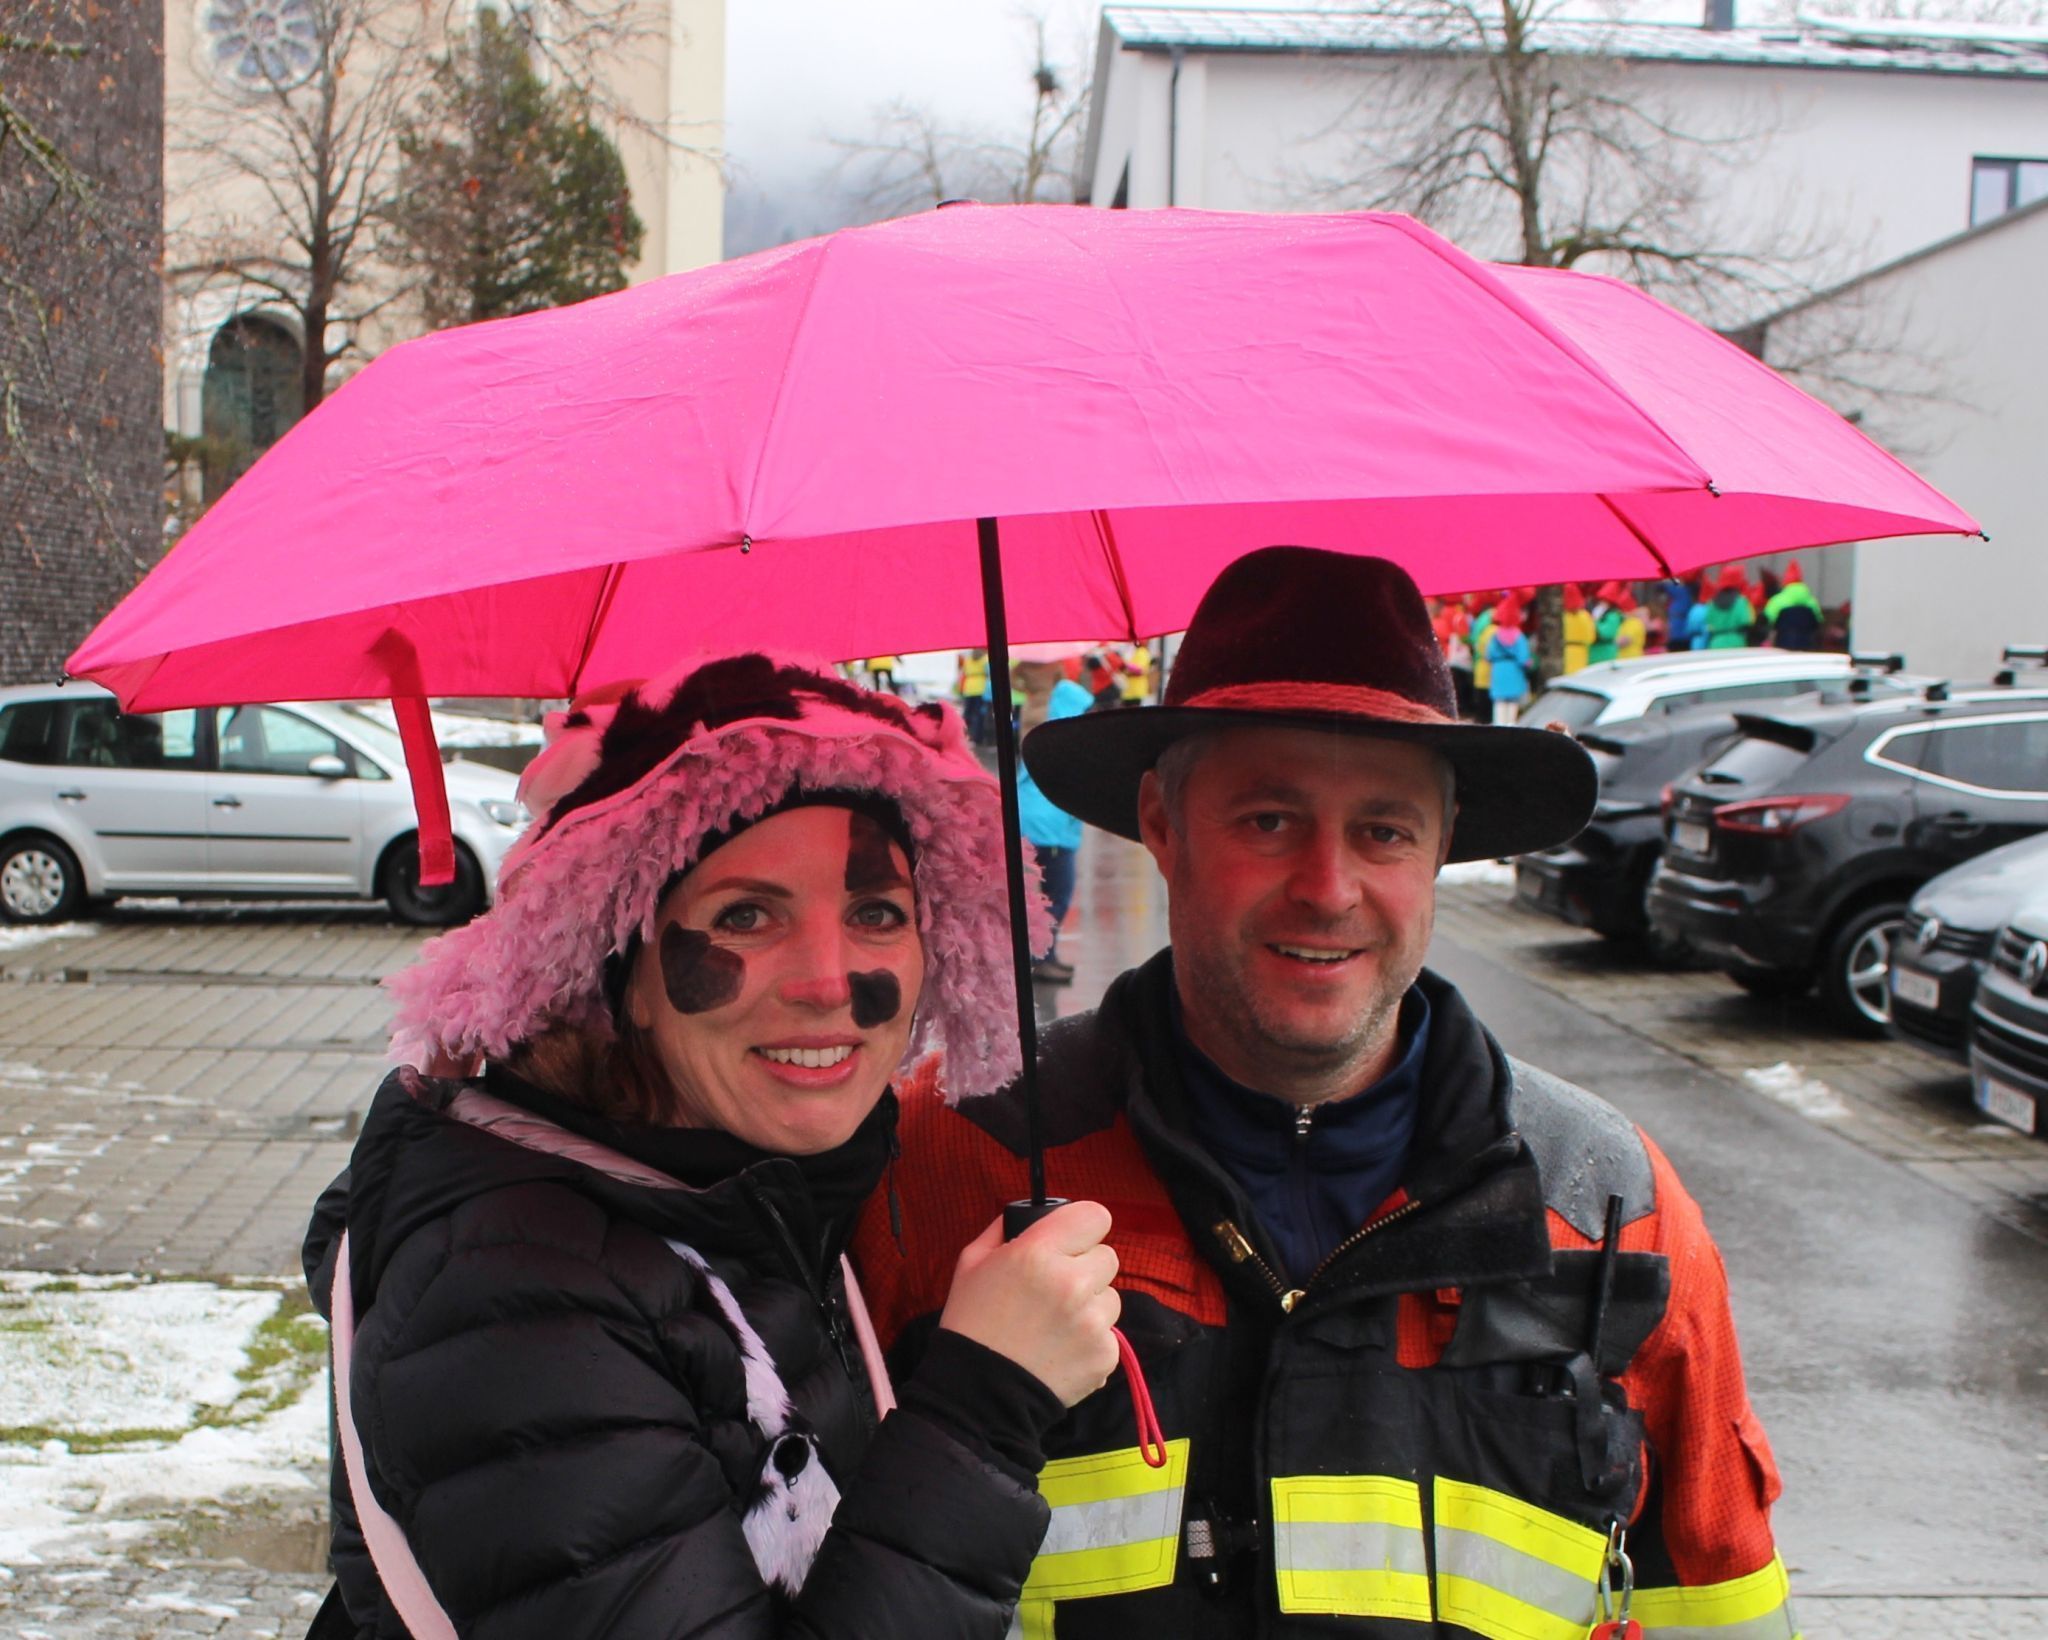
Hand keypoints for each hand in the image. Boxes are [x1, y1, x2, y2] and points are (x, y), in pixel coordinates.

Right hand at [938, 1201, 1121, 1407]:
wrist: (979, 1394)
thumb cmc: (972, 1323)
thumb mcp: (972, 1262)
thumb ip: (1005, 1229)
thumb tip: (1034, 1215)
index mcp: (1038, 1253)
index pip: (1095, 1215)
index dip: (1083, 1226)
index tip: (1072, 1239)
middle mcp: (1072, 1283)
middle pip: (1108, 1256)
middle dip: (1085, 1267)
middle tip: (1057, 1288)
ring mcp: (1092, 1321)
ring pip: (1112, 1296)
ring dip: (1091, 1305)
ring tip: (1056, 1324)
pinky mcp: (1105, 1354)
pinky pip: (1110, 1333)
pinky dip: (1091, 1340)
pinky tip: (1061, 1350)